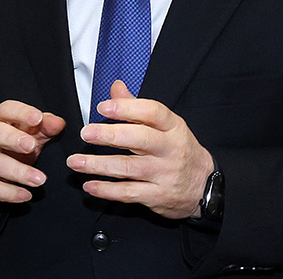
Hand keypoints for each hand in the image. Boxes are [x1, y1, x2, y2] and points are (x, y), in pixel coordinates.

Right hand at [0, 100, 65, 206]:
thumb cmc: (9, 148)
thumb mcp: (29, 135)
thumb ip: (44, 128)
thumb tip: (59, 123)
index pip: (6, 109)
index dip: (21, 113)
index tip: (38, 119)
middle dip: (12, 138)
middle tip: (31, 146)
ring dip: (17, 171)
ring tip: (39, 180)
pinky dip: (8, 192)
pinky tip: (25, 195)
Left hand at [67, 81, 213, 219]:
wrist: (206, 187)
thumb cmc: (178, 150)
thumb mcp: (166, 126)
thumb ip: (137, 107)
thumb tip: (115, 87)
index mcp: (173, 127)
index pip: (152, 112)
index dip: (126, 109)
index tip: (102, 107)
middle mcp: (170, 150)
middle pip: (139, 139)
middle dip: (109, 136)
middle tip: (85, 133)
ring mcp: (165, 174)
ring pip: (129, 168)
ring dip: (98, 165)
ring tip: (75, 162)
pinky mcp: (158, 196)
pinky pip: (129, 193)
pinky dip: (107, 190)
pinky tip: (90, 185)